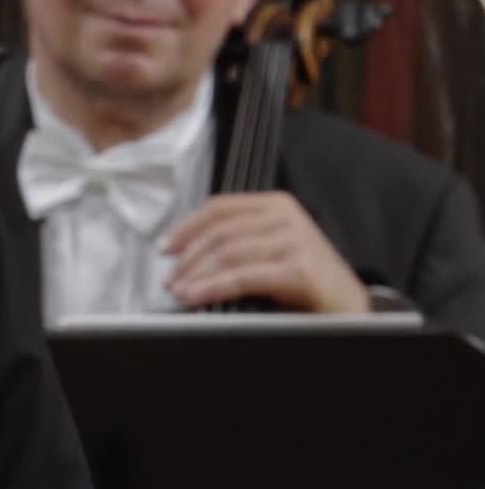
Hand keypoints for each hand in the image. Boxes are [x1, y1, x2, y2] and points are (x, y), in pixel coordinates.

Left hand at [160, 191, 370, 312]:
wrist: (351, 311)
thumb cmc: (307, 284)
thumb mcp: (270, 251)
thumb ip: (238, 242)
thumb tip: (187, 254)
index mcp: (276, 205)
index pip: (219, 208)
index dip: (186, 227)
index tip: (164, 247)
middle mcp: (286, 216)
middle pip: (219, 232)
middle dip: (188, 258)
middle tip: (169, 279)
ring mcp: (295, 240)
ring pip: (228, 254)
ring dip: (196, 275)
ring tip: (179, 292)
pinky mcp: (299, 269)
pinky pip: (243, 276)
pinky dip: (213, 287)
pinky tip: (197, 297)